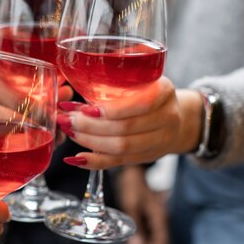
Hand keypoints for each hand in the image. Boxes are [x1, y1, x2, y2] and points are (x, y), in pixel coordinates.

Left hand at [57, 77, 202, 168]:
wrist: (175, 116)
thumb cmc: (146, 93)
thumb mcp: (138, 81)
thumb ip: (111, 87)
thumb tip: (70, 100)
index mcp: (164, 91)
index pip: (141, 104)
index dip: (112, 110)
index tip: (85, 110)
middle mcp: (167, 117)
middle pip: (126, 129)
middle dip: (91, 126)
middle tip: (68, 121)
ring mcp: (160, 140)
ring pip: (122, 148)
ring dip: (90, 142)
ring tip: (70, 133)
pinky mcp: (147, 157)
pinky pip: (118, 162)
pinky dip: (95, 162)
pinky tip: (76, 159)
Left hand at [117, 166, 167, 243]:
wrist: (131, 167)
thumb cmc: (131, 183)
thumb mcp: (131, 204)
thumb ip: (135, 227)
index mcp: (159, 216)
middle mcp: (160, 217)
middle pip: (159, 242)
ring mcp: (155, 214)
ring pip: (154, 236)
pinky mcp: (148, 211)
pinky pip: (148, 229)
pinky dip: (142, 238)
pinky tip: (133, 241)